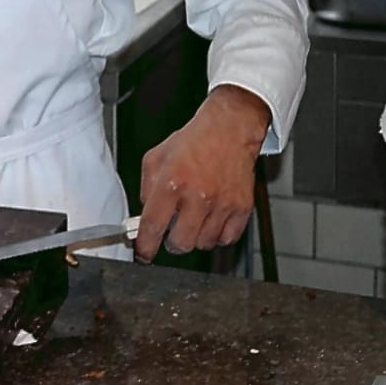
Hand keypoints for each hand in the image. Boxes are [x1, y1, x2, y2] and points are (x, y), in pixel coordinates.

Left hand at [134, 85, 269, 262]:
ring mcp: (222, 204)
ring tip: (195, 217)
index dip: (145, 247)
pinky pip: (226, 238)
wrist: (228, 130)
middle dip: (172, 242)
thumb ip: (146, 190)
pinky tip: (212, 218)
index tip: (144, 254)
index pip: (153, 226)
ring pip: (204, 244)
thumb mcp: (155, 158)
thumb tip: (145, 217)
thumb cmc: (193, 142)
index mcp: (171, 183)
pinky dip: (217, 234)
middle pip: (181, 244)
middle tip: (172, 230)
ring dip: (196, 236)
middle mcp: (197, 196)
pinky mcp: (242, 208)